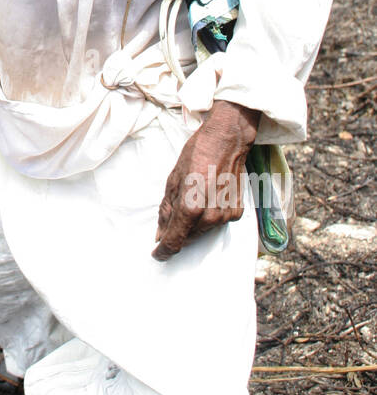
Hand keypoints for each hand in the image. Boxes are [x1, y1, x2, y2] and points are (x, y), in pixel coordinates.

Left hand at [152, 100, 259, 260]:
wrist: (227, 140)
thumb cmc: (197, 154)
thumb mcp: (173, 180)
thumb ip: (166, 210)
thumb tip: (160, 233)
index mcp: (190, 208)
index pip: (174, 242)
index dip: (163, 251)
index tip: (157, 253)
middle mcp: (210, 217)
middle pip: (188, 239)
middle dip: (177, 233)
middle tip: (171, 218)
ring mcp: (225, 216)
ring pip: (202, 232)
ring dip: (193, 225)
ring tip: (191, 201)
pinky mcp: (236, 213)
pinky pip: (216, 223)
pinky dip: (207, 217)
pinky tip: (206, 199)